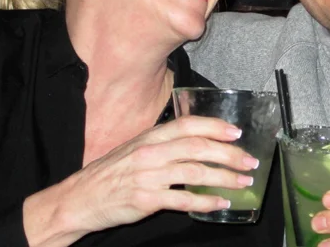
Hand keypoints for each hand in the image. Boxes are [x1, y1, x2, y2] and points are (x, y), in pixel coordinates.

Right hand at [23, 116, 257, 246]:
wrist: (80, 198)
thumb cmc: (110, 173)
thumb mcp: (136, 148)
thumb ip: (163, 144)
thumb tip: (196, 142)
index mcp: (151, 137)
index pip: (189, 125)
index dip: (215, 126)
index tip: (236, 132)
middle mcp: (151, 152)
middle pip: (198, 147)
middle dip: (228, 154)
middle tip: (249, 161)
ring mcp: (149, 176)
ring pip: (195, 173)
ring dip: (224, 177)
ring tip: (242, 183)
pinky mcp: (146, 199)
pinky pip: (183, 200)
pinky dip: (205, 202)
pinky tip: (220, 203)